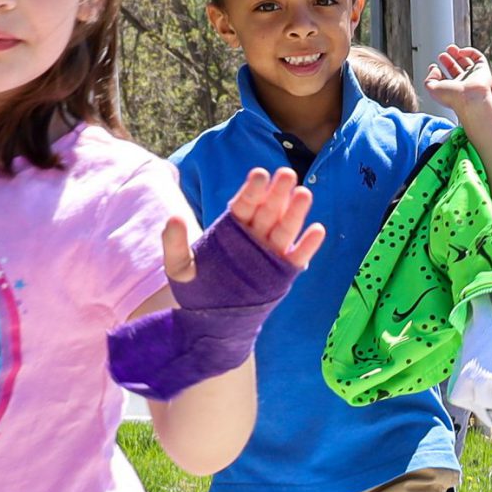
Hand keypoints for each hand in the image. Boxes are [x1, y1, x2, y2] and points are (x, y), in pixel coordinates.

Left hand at [161, 167, 325, 284]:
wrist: (210, 318)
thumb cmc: (197, 287)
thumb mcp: (179, 265)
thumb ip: (174, 242)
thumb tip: (173, 217)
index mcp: (232, 228)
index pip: (244, 204)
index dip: (252, 190)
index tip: (260, 174)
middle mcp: (254, 236)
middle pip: (268, 211)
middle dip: (278, 193)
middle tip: (287, 173)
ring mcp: (270, 253)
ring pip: (285, 228)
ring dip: (296, 212)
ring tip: (304, 194)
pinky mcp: (282, 271)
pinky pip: (297, 256)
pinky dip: (308, 245)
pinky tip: (317, 230)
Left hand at [425, 46, 491, 131]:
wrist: (471, 99)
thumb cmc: (454, 98)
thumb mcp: (433, 89)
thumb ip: (429, 79)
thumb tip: (434, 69)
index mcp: (452, 90)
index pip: (445, 79)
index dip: (438, 72)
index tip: (433, 67)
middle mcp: (464, 83)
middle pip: (456, 69)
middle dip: (448, 60)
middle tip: (442, 55)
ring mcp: (474, 76)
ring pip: (467, 62)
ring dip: (458, 53)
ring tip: (450, 48)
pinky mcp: (482, 69)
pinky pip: (478, 57)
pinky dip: (469, 51)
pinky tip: (461, 52)